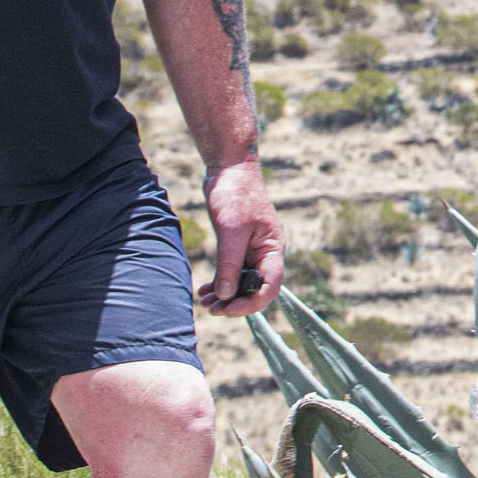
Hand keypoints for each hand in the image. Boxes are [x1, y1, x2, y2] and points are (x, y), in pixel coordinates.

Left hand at [198, 160, 283, 316]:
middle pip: (256, 288)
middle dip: (235, 302)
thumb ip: (229, 264)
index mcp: (273, 249)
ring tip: (205, 302)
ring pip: (242, 282)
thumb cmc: (235, 194)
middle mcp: (266, 252)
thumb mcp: (231, 231)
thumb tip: (226, 295)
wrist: (229, 168)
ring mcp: (252, 250)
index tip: (228, 309)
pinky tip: (204, 290)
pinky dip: (220, 282)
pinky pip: (232, 271)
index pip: (270, 287)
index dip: (251, 303)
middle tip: (212, 309)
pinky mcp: (238, 245)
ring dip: (225, 295)